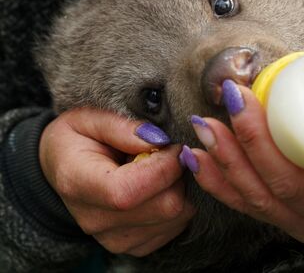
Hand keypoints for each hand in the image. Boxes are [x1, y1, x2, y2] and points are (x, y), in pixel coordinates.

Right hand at [39, 108, 194, 256]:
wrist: (62, 169)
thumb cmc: (77, 139)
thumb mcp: (89, 119)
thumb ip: (122, 128)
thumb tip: (159, 141)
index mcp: (79, 185)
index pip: (130, 191)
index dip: (164, 166)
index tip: (172, 145)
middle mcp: (96, 220)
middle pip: (164, 207)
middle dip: (178, 175)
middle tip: (168, 154)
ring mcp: (115, 238)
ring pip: (177, 217)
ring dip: (180, 188)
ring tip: (159, 170)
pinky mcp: (134, 245)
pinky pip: (176, 226)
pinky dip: (179, 203)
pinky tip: (160, 187)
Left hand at [180, 80, 303, 250]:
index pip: (292, 177)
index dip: (261, 141)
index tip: (243, 99)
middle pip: (268, 184)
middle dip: (241, 138)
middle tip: (229, 98)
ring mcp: (295, 225)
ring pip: (250, 197)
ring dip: (222, 158)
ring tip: (204, 125)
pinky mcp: (281, 222)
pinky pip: (243, 206)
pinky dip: (216, 181)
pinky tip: (196, 159)